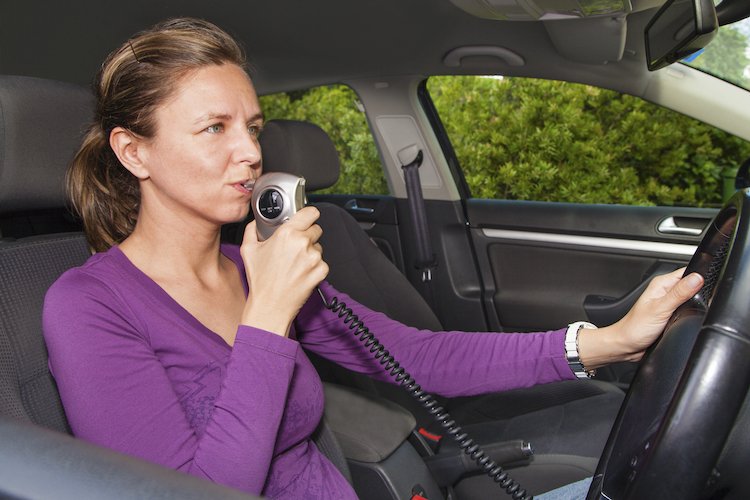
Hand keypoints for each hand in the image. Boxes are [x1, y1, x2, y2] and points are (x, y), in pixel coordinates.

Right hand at [239, 206, 328, 335]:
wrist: (270, 306)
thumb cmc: (260, 281)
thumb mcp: (248, 250)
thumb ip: (252, 230)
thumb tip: (255, 223)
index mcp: (287, 234)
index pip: (310, 212)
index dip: (308, 214)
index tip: (307, 217)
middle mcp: (302, 243)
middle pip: (315, 229)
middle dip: (307, 236)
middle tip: (294, 248)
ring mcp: (314, 257)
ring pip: (319, 247)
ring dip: (310, 252)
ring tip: (295, 264)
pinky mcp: (321, 271)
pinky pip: (322, 262)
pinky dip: (314, 267)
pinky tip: (300, 273)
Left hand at [578, 268, 703, 368]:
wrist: (627, 346)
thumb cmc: (635, 328)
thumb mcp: (660, 309)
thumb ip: (679, 294)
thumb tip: (696, 278)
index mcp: (661, 284)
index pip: (687, 272)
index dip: (701, 276)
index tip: (710, 284)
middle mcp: (665, 292)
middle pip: (692, 285)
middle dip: (702, 291)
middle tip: (705, 301)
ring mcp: (669, 304)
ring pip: (691, 298)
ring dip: (697, 303)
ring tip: (698, 310)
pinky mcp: (672, 315)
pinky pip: (688, 310)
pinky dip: (692, 313)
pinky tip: (692, 317)